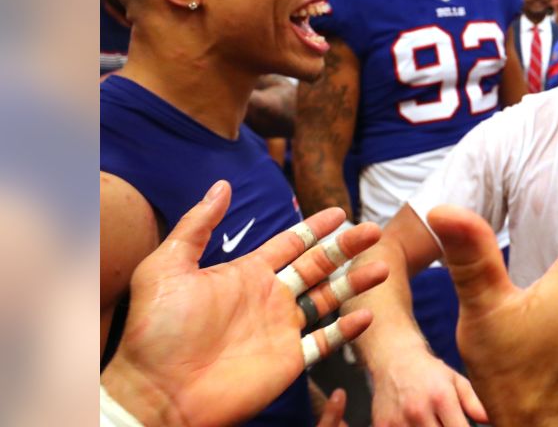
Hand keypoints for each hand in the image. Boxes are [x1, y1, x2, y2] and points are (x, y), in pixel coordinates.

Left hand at [101, 180, 387, 426]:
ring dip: (356, 283)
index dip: (316, 228)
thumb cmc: (156, 330)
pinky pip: (325, 341)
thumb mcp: (168, 266)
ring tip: (383, 267)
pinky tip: (367, 315)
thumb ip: (197, 225)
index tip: (341, 212)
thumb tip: (222, 185)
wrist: (156, 390)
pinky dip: (348, 329)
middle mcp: (269, 298)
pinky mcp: (288, 361)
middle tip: (374, 230)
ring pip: (329, 299)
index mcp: (246, 274)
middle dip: (347, 247)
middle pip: (318, 266)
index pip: (290, 244)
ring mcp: (281, 329)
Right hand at [368, 350, 486, 426]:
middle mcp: (418, 410)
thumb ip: (475, 403)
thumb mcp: (456, 382)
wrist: (394, 360)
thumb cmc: (430, 373)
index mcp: (441, 398)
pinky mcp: (382, 426)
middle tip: (447, 422)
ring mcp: (398, 421)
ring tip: (433, 422)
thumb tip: (492, 420)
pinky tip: (417, 424)